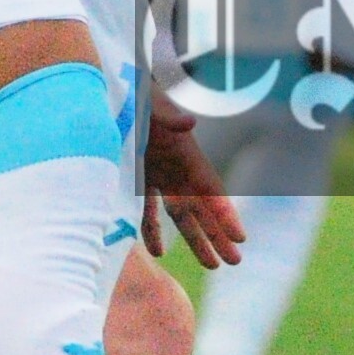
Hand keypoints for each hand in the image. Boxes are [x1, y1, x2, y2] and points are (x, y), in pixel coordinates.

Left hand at [143, 98, 244, 269]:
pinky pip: (149, 211)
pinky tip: (157, 253)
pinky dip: (152, 230)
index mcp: (186, 153)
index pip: (211, 189)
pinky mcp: (139, 178)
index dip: (226, 213)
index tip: (240, 236)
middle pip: (203, 208)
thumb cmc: (136, 92)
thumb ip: (169, 115)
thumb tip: (190, 123)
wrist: (113, 89)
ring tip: (212, 265)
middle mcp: (178, 168)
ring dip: (196, 239)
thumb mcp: (152, 102)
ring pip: (181, 215)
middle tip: (235, 262)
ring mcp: (160, 175)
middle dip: (219, 235)